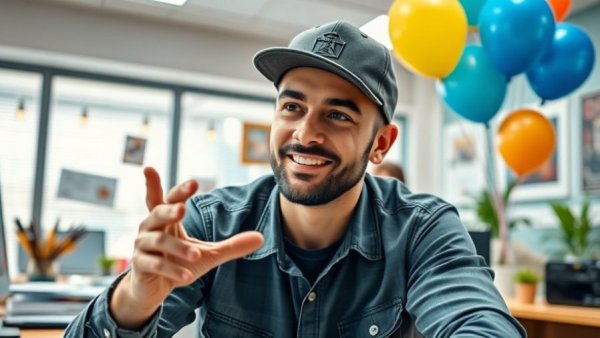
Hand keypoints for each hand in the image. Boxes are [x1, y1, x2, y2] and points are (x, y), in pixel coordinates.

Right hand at [111, 167, 263, 327]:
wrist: (154, 289)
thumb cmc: (179, 262)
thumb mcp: (209, 254)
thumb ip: (232, 245)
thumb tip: (261, 238)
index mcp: (166, 219)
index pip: (168, 198)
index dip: (177, 189)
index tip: (187, 179)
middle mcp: (150, 227)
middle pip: (158, 212)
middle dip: (170, 210)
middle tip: (182, 209)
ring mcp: (142, 246)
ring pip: (159, 241)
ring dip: (178, 249)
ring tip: (196, 256)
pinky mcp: (140, 265)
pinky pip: (155, 264)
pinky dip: (172, 270)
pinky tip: (187, 277)